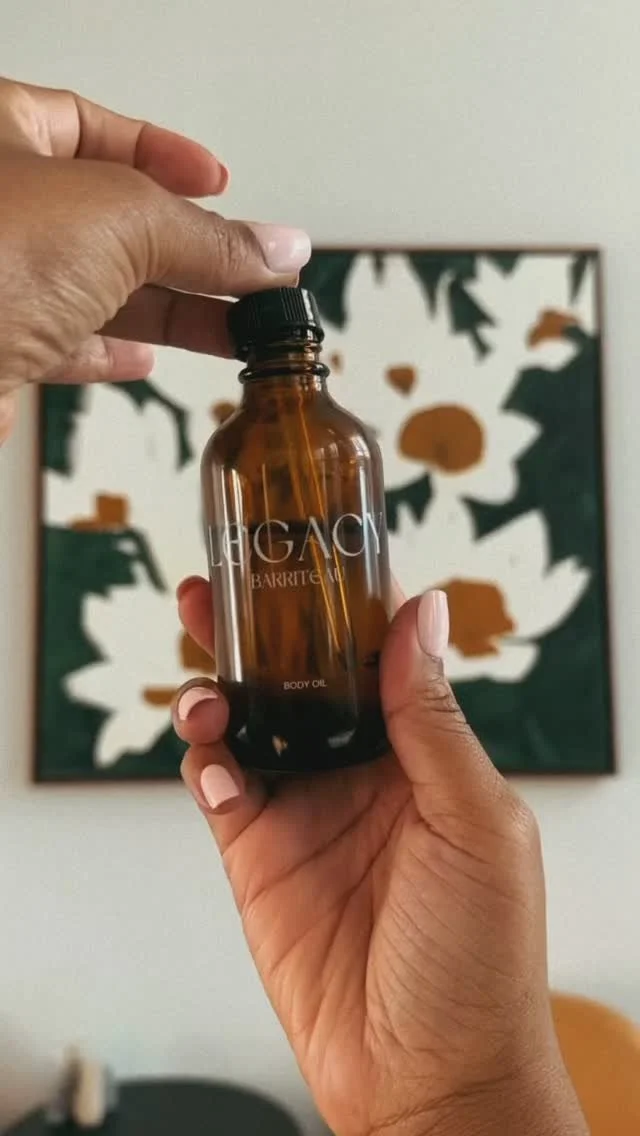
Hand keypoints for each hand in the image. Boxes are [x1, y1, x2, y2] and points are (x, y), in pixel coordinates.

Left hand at [0, 77, 310, 441]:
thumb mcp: (118, 220)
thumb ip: (206, 236)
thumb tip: (276, 248)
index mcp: (1, 133)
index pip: (95, 126)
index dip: (166, 153)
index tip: (218, 181)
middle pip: (111, 217)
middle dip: (189, 249)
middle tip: (252, 274)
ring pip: (96, 286)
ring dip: (170, 309)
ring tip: (235, 327)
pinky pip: (63, 340)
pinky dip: (112, 349)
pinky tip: (147, 359)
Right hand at [173, 578, 587, 1135]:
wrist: (430, 1076)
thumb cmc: (481, 957)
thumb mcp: (477, 821)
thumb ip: (435, 717)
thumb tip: (422, 614)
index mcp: (424, 752)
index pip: (375, 656)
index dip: (341, 604)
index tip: (308, 553)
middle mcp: (361, 772)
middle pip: (298, 680)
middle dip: (257, 633)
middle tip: (220, 589)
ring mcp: (307, 811)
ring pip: (248, 725)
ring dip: (219, 693)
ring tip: (206, 688)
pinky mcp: (260, 857)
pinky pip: (221, 789)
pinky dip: (208, 765)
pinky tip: (217, 764)